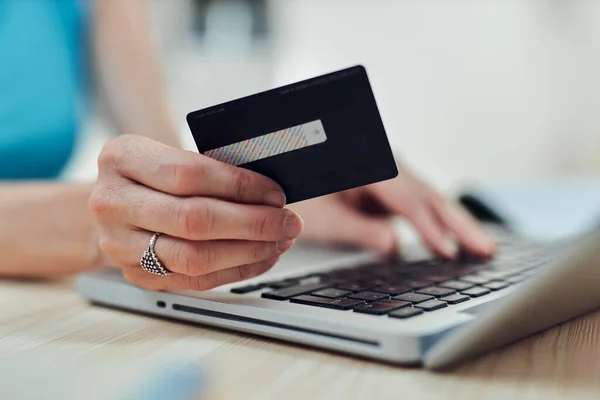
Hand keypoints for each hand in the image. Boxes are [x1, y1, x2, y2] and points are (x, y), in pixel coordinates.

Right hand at [90, 135, 303, 290]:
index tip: (274, 193)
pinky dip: (236, 270)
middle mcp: (113, 202)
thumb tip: (269, 191)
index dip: (239, 186)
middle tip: (287, 221)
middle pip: (193, 220)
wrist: (112, 201)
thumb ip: (210, 167)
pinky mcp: (136, 275)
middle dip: (252, 223)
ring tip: (279, 240)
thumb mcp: (168, 154)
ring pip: (194, 258)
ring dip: (248, 251)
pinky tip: (261, 257)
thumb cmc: (151, 173)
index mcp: (121, 158)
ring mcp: (119, 244)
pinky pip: (194, 281)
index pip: (188, 174)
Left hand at [289, 164, 494, 257]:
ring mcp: (388, 173)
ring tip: (480, 248)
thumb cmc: (299, 188)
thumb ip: (358, 229)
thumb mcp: (322, 214)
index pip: (406, 197)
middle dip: (458, 223)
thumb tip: (395, 245)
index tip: (449, 252)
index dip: (428, 227)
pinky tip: (448, 243)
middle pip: (427, 194)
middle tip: (486, 249)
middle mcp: (384, 163)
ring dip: (452, 223)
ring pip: (427, 198)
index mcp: (368, 163)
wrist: (287, 166)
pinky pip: (416, 204)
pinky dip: (433, 223)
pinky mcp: (387, 187)